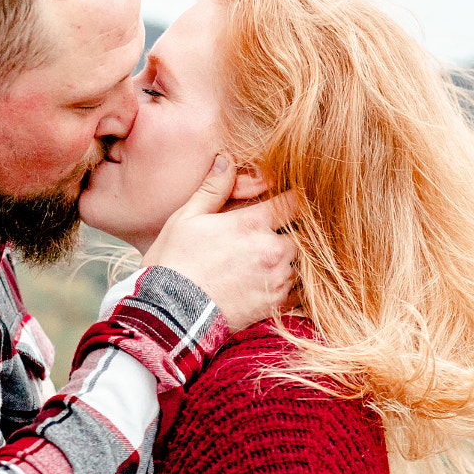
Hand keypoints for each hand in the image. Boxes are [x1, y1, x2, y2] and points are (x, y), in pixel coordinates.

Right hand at [142, 154, 299, 331]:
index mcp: (252, 223)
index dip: (296, 199)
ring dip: (292, 259)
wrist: (170, 314)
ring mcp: (277, 279)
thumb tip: (227, 159)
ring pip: (302, 262)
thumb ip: (213, 188)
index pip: (294, 202)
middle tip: (276, 235)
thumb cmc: (174, 262)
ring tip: (268, 261)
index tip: (291, 201)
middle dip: (292, 232)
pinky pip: (298, 290)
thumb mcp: (187, 218)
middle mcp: (272, 250)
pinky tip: (269, 282)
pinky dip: (290, 285)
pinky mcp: (276, 304)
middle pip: (303, 233)